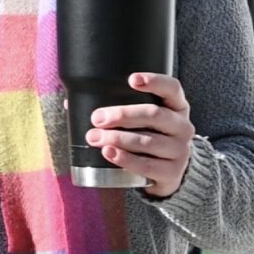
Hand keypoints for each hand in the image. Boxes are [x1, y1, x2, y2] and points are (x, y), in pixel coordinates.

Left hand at [89, 72, 193, 198]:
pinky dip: (126, 159)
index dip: (154, 81)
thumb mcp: (146, 121)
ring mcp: (180, 150)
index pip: (171, 87)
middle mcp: (182, 126)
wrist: (169, 174)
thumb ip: (118, 107)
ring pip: (147, 141)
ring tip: (95, 137)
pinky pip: (147, 165)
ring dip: (118, 138)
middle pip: (154, 114)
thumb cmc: (150, 138)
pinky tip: (110, 153)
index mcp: (177, 106)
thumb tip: (70, 102)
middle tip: (98, 118)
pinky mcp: (172, 172)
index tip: (132, 79)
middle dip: (123, 115)